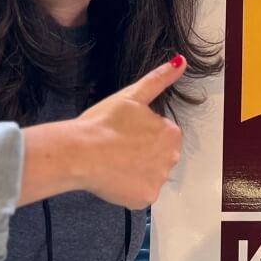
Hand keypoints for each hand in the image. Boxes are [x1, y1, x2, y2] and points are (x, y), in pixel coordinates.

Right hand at [73, 56, 186, 208]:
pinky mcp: (145, 198)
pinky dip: (128, 189)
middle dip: (142, 153)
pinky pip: (140, 194)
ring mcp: (158, 180)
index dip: (140, 133)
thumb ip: (159, 79)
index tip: (123, 132)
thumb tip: (181, 61)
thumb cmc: (103, 123)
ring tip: (113, 161)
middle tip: (117, 147)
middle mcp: (171, 158)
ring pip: (149, 175)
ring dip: (135, 171)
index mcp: (171, 133)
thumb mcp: (132, 95)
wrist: (80, 152)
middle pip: (158, 156)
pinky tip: (113, 178)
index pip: (161, 135)